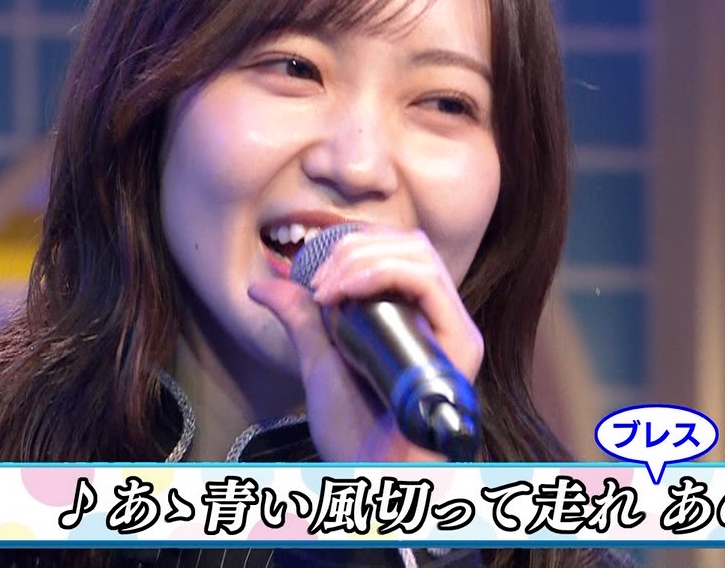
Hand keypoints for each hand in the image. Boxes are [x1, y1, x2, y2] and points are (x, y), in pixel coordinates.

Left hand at [247, 227, 484, 461]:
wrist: (372, 480)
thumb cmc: (355, 435)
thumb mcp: (319, 365)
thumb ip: (301, 321)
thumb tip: (264, 285)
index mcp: (417, 319)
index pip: (398, 252)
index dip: (356, 243)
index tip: (314, 269)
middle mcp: (441, 320)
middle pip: (410, 245)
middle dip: (354, 248)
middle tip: (317, 281)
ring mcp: (454, 331)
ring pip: (419, 255)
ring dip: (363, 259)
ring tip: (328, 290)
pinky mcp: (461, 344)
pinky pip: (429, 283)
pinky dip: (383, 273)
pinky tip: (347, 292)